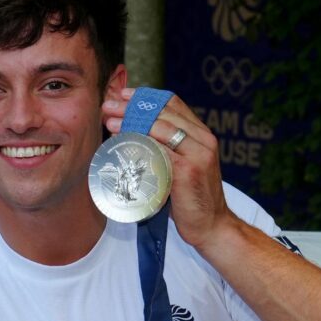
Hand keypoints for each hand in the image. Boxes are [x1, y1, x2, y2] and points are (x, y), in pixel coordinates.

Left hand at [101, 87, 237, 248]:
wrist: (211, 225)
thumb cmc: (190, 197)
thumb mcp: (181, 164)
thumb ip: (165, 146)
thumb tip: (131, 130)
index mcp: (201, 134)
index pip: (173, 103)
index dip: (146, 96)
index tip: (123, 94)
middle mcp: (203, 140)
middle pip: (163, 113)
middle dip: (132, 107)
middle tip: (108, 106)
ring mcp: (197, 154)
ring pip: (161, 128)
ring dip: (131, 123)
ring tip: (110, 122)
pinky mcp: (188, 170)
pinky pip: (160, 151)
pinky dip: (139, 144)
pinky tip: (122, 143)